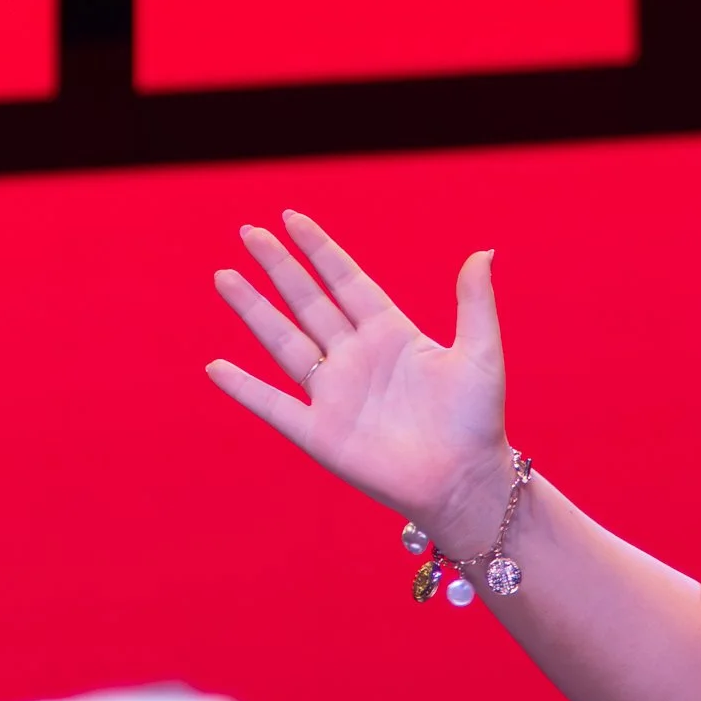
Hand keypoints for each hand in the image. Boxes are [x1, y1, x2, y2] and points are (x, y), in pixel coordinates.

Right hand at [208, 211, 508, 547]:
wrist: (465, 480)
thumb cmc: (478, 420)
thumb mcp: (480, 353)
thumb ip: (474, 303)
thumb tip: (483, 253)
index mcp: (393, 334)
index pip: (348, 282)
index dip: (320, 251)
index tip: (292, 219)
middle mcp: (357, 358)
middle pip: (309, 303)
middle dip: (279, 267)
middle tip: (249, 231)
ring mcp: (335, 394)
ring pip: (284, 342)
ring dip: (254, 311)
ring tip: (224, 276)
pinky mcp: (321, 433)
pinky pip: (274, 405)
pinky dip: (244, 388)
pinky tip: (216, 367)